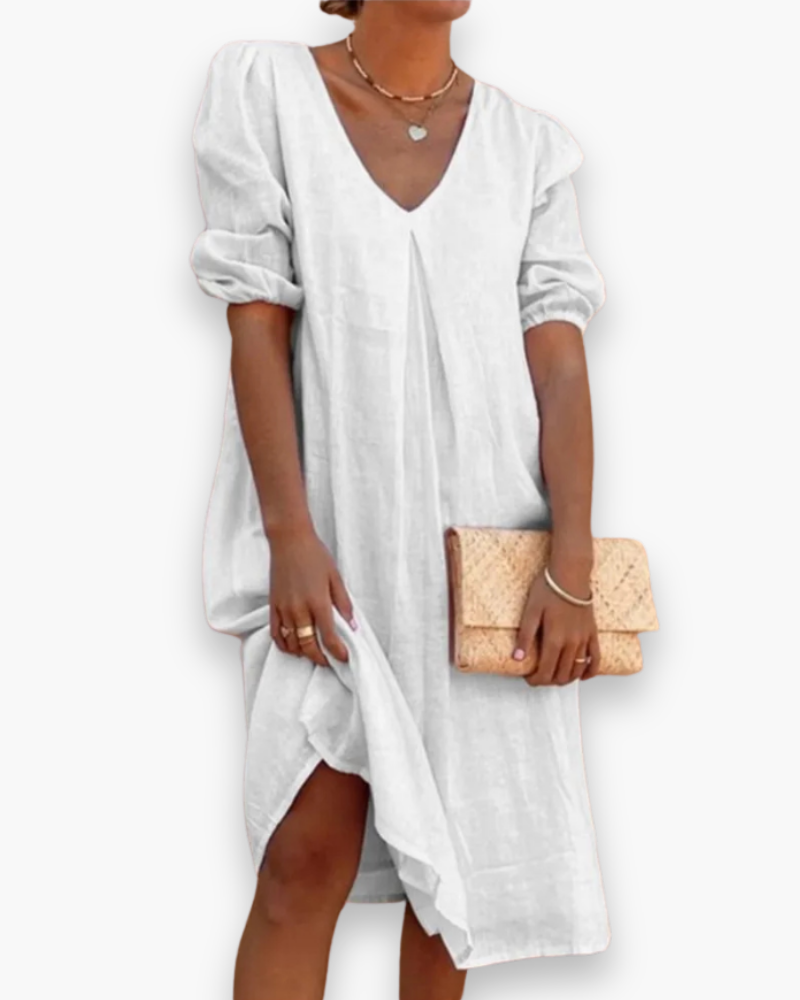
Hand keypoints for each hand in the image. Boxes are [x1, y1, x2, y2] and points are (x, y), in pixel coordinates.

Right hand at [268, 524, 356, 666]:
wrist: (289, 540)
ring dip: (303, 653)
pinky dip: (284, 645)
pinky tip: (293, 646)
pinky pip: (275, 633)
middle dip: (320, 658)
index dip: (338, 652)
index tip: (344, 657)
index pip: (329, 637)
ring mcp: (283, 609)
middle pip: (309, 645)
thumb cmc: (314, 555)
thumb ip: (344, 603)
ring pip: (291, 643)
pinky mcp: (272, 606)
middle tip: (329, 660)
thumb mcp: (336, 577)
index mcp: (318, 602)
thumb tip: (353, 625)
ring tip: (313, 653)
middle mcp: (299, 610)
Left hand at [514, 570, 600, 685]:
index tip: (529, 679)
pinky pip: (596, 658)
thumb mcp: (530, 611)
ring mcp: (584, 639)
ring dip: (566, 679)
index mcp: (554, 639)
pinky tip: (582, 675)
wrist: (570, 574)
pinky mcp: (593, 633)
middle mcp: (572, 643)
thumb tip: (517, 658)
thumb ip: (525, 636)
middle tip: (539, 677)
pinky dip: (590, 671)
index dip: (536, 680)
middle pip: (561, 674)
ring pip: (578, 669)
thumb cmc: (549, 589)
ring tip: (555, 677)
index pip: (546, 671)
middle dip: (549, 681)